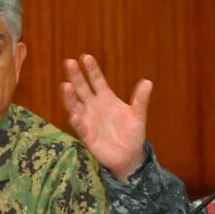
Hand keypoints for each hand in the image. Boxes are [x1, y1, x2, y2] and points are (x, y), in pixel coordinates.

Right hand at [62, 54, 151, 180]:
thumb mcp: (138, 115)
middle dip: (76, 76)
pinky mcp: (87, 135)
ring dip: (70, 96)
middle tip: (70, 62)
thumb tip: (148, 82)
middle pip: (82, 88)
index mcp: (106, 98)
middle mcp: (94, 106)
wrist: (129, 156)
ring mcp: (88, 119)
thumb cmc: (133, 134)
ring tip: (66, 85)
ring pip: (75, 105)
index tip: (85, 57)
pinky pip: (79, 127)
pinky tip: (74, 115)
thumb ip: (140, 100)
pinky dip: (77, 121)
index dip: (92, 69)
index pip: (97, 80)